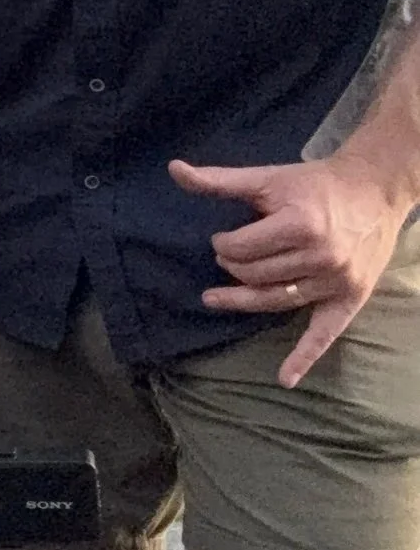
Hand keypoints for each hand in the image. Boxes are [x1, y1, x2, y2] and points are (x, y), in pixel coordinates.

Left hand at [173, 151, 408, 385]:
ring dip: (244, 299)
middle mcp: (321, 256)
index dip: (223, 245)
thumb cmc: (316, 184)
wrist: (375, 190)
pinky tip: (285, 379)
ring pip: (276, 300)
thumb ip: (220, 180)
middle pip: (256, 276)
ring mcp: (336, 281)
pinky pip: (324, 334)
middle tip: (230, 258)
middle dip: (233, 267)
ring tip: (218, 297)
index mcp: (300, 225)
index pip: (240, 249)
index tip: (224, 239)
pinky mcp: (351, 298)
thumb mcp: (268, 177)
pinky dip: (304, 358)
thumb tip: (174, 170)